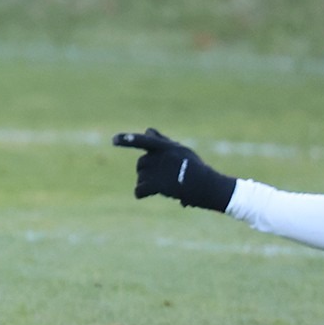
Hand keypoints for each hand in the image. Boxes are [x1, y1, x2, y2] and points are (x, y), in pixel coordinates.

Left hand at [112, 128, 236, 211]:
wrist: (210, 186)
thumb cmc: (196, 168)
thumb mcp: (182, 150)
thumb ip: (163, 141)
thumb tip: (147, 130)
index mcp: (167, 147)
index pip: (144, 140)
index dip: (128, 139)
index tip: (113, 140)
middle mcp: (163, 156)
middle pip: (141, 162)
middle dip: (145, 169)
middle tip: (159, 176)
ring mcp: (162, 171)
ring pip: (141, 176)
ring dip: (145, 181)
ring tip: (160, 186)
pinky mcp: (161, 185)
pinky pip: (141, 189)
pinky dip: (140, 193)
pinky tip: (143, 194)